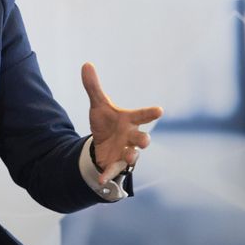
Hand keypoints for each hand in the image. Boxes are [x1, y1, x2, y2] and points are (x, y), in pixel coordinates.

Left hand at [82, 62, 162, 183]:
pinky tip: (100, 180)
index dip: (150, 113)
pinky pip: (113, 171)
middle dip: (143, 139)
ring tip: (129, 157)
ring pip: (133, 156)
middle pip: (141, 139)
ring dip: (131, 156)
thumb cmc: (107, 123)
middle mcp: (131, 137)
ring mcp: (125, 152)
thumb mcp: (99, 105)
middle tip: (144, 140)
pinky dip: (108, 175)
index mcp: (129, 121)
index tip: (159, 110)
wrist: (104, 144)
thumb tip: (86, 64)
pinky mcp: (116, 164)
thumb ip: (94, 87)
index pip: (141, 115)